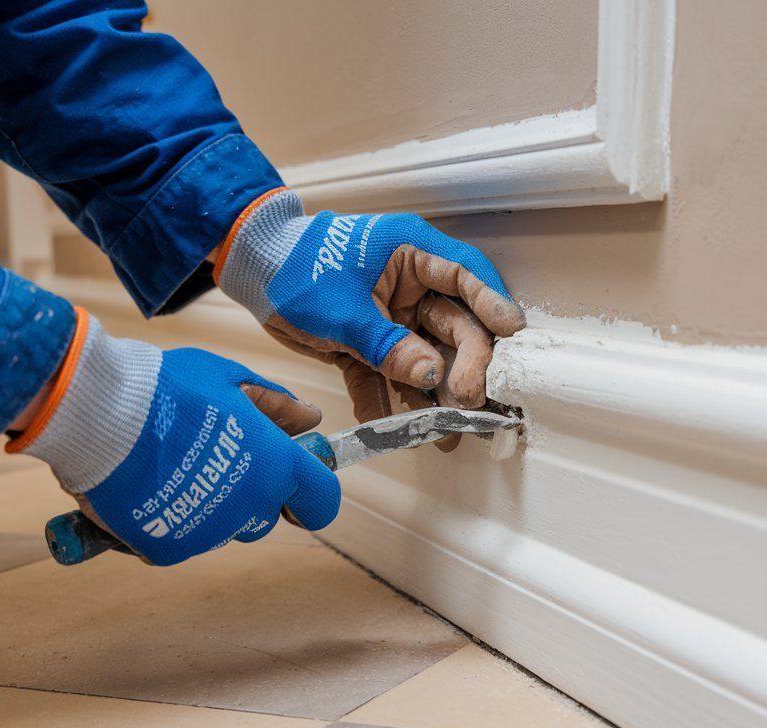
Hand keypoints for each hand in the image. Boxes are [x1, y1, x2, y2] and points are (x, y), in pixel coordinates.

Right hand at [6, 309, 339, 564]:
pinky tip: (146, 488)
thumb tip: (310, 419)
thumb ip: (275, 404)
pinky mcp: (170, 550)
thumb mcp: (229, 380)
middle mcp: (251, 506)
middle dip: (249, 492)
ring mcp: (210, 533)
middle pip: (265, 515)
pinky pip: (180, 540)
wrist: (98, 413)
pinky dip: (168, 521)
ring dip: (208, 505)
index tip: (296, 485)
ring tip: (170, 465)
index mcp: (276, 466)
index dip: (312, 495)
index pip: (321, 501)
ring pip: (222, 528)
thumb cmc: (168, 388)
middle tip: (210, 456)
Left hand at [214, 189, 525, 449]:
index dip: (493, 304)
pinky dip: (386, 400)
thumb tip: (432, 376)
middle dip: (465, 368)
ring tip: (443, 433)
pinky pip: (389, 375)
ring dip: (432, 396)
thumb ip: (388, 346)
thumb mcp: (343, 309)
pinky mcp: (372, 345)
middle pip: (456, 326)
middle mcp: (411, 286)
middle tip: (468, 402)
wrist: (253, 274)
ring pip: (427, 358)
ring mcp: (394, 318)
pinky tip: (386, 426)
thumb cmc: (296, 268)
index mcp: (411, 254)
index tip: (512, 335)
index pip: (466, 275)